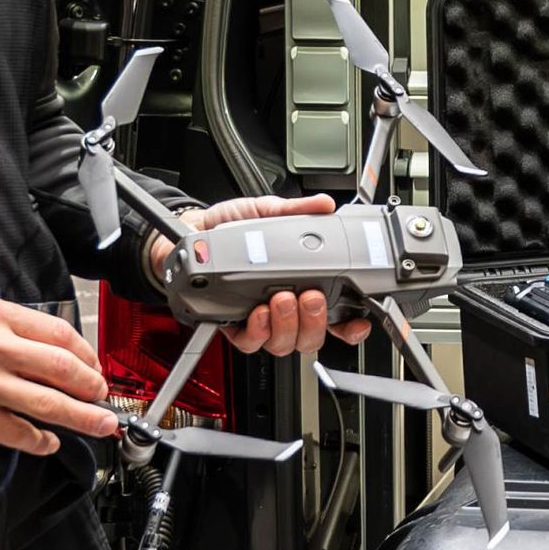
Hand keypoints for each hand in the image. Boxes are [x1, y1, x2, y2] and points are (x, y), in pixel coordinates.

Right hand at [0, 300, 117, 452]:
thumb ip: (8, 330)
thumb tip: (51, 352)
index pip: (60, 334)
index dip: (88, 355)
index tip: (96, 368)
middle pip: (65, 368)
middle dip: (94, 388)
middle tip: (104, 398)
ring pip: (51, 403)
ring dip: (83, 418)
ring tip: (100, 425)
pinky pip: (21, 432)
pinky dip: (42, 441)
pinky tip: (49, 443)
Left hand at [147, 196, 373, 357]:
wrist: (190, 234)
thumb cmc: (228, 228)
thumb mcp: (265, 212)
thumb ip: (296, 210)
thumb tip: (324, 205)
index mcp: (302, 284)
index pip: (336, 316)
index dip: (351, 326)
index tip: (358, 321)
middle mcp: (285, 309)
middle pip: (312, 337)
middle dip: (317, 322)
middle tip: (311, 296)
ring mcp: (260, 321)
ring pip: (285, 344)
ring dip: (288, 325)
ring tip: (282, 298)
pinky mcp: (232, 326)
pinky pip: (251, 343)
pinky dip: (258, 331)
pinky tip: (258, 312)